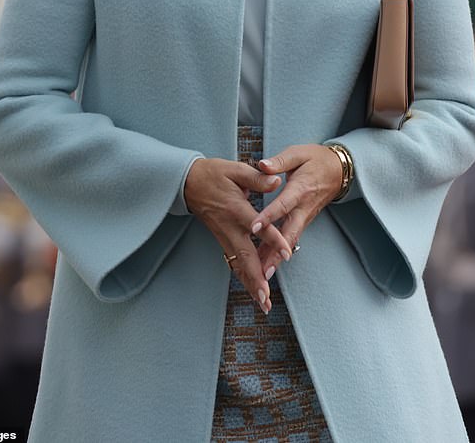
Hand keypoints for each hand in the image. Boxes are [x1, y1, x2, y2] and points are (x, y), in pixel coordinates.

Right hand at [184, 157, 292, 313]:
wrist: (188, 182)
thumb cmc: (213, 174)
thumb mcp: (235, 170)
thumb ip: (257, 178)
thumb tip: (277, 181)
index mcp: (237, 209)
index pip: (258, 227)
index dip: (273, 239)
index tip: (287, 252)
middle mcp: (230, 227)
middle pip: (245, 257)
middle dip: (256, 278)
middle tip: (266, 297)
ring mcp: (224, 236)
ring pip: (238, 264)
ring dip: (250, 284)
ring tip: (263, 303)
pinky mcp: (222, 239)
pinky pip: (234, 262)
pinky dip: (244, 277)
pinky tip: (253, 290)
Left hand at [250, 144, 342, 278]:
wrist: (339, 169)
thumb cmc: (315, 159)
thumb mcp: (298, 153)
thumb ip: (280, 161)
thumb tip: (262, 165)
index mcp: (300, 188)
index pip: (283, 204)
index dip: (269, 216)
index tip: (254, 226)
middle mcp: (303, 207)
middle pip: (289, 232)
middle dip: (276, 251)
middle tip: (263, 269)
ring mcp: (305, 216)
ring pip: (291, 240)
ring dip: (278, 258)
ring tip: (263, 275)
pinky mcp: (304, 221)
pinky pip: (292, 238)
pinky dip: (281, 253)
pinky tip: (269, 264)